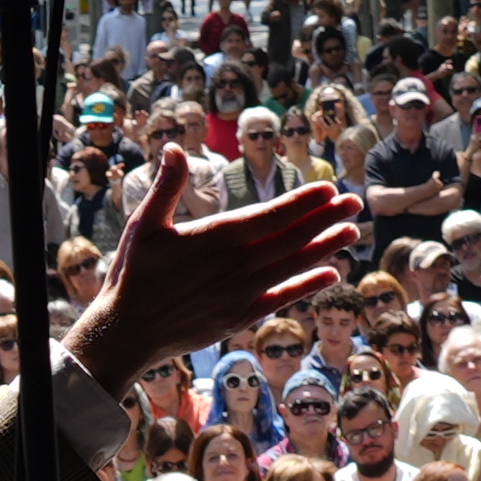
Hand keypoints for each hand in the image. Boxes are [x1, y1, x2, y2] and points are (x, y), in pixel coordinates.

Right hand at [68, 158, 353, 401]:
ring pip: (292, 266)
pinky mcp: (239, 316)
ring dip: (325, 248)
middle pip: (289, 238)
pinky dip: (307, 285)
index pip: (269, 216)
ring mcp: (239, 293)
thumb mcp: (143, 224)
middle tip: (355, 203)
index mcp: (214, 238)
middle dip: (324, 219)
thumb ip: (166, 186)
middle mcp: (234, 265)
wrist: (126, 332)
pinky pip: (281, 298)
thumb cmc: (132, 275)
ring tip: (351, 232)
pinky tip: (331, 274)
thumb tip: (172, 147)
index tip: (328, 188)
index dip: (302, 202)